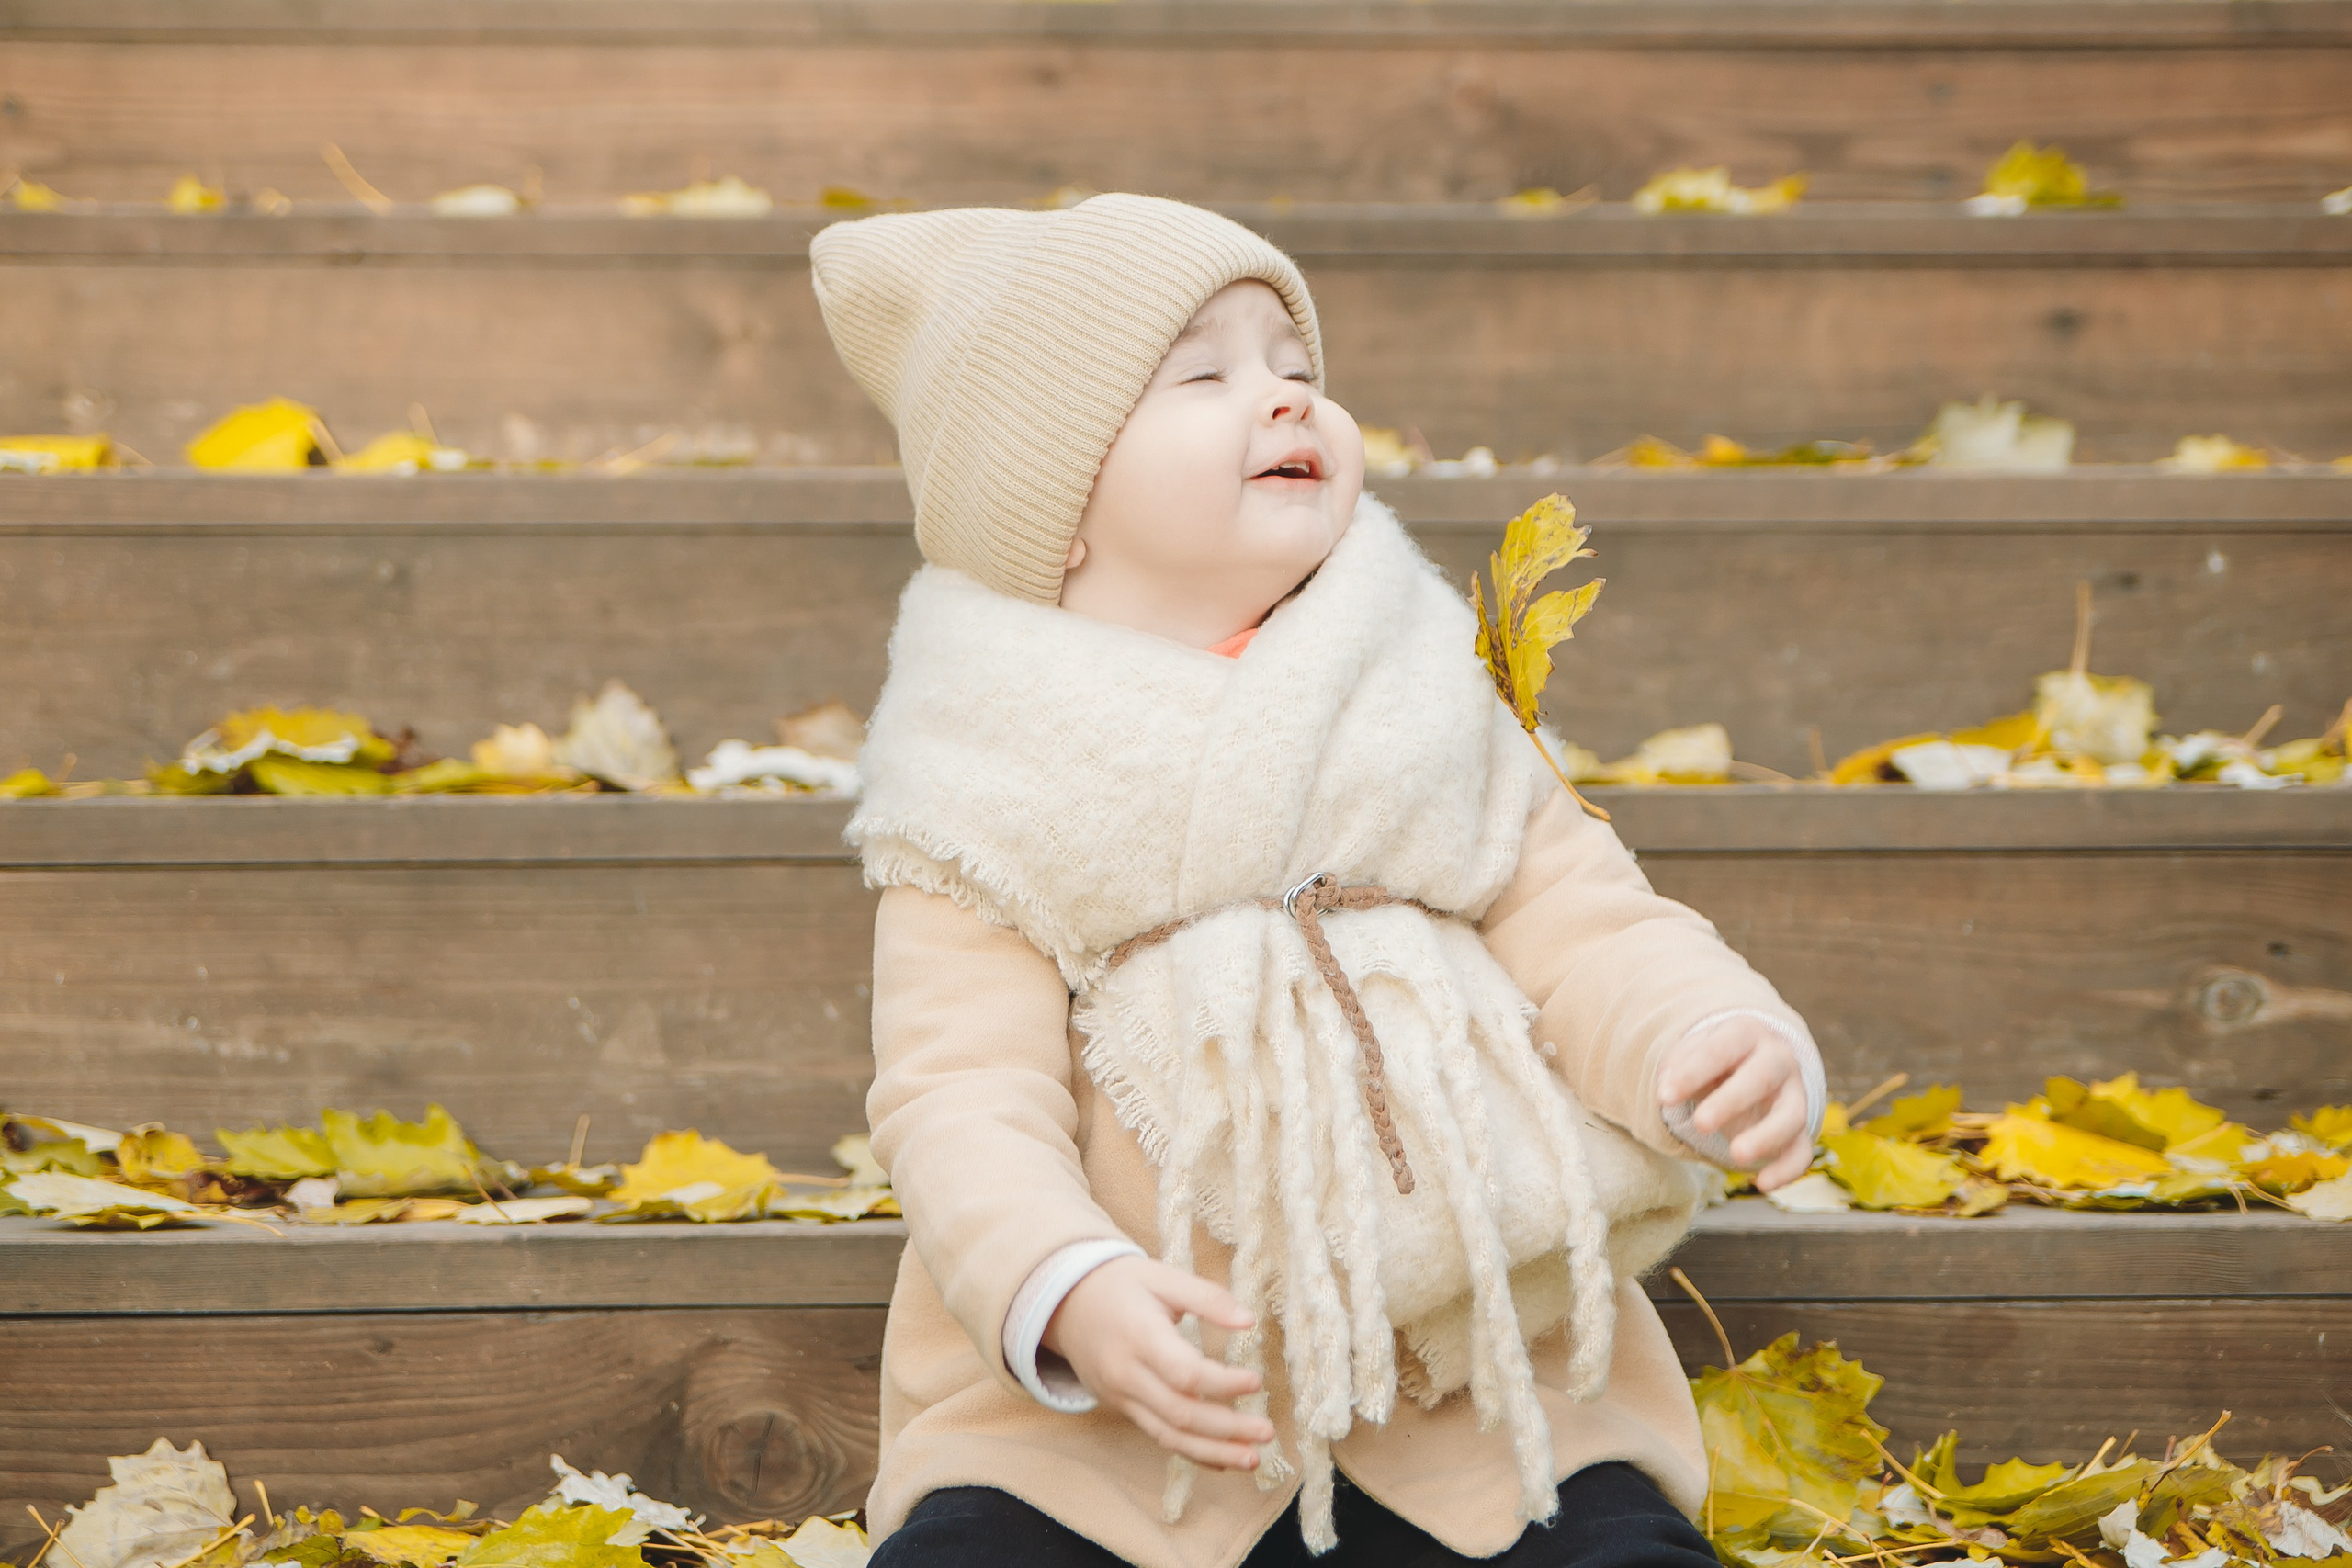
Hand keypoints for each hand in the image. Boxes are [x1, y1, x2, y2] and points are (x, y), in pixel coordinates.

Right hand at [1041, 1255, 1274, 1469]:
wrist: (1066, 1302)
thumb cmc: (1121, 1284)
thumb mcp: (1162, 1276)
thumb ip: (1206, 1297)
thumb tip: (1249, 1320)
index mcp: (1140, 1336)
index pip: (1184, 1373)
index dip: (1222, 1384)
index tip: (1256, 1382)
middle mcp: (1127, 1374)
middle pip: (1180, 1413)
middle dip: (1226, 1429)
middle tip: (1267, 1432)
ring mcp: (1121, 1396)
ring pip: (1168, 1435)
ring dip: (1212, 1451)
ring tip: (1251, 1459)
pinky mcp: (1121, 1407)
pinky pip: (1157, 1435)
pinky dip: (1190, 1451)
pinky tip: (1221, 1460)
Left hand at [1658, 1017, 1813, 1191]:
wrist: (1750, 1064)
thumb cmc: (1714, 1059)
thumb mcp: (1693, 1052)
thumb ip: (1679, 1065)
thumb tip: (1667, 1087)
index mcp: (1747, 1034)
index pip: (1722, 1049)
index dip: (1694, 1072)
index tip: (1663, 1097)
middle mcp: (1778, 1060)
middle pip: (1761, 1078)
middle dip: (1730, 1101)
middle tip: (1700, 1124)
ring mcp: (1795, 1095)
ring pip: (1791, 1116)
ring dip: (1766, 1136)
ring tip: (1736, 1155)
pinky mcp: (1800, 1130)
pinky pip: (1802, 1151)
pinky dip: (1787, 1170)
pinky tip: (1762, 1184)